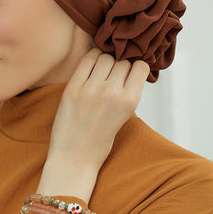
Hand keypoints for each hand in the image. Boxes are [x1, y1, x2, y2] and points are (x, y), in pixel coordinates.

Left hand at [47, 49, 149, 171]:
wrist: (75, 157)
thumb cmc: (99, 140)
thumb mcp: (124, 116)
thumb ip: (127, 92)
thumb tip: (127, 66)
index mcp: (129, 101)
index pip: (140, 66)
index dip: (135, 67)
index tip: (129, 73)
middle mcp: (112, 92)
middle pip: (122, 61)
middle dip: (119, 65)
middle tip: (112, 76)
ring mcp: (91, 89)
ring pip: (105, 56)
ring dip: (105, 60)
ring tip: (100, 73)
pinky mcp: (73, 88)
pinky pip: (86, 59)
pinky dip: (91, 59)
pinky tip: (90, 67)